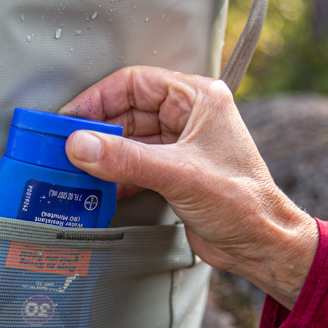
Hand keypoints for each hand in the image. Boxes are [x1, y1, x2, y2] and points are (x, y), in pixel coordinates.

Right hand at [61, 67, 318, 308]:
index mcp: (199, 99)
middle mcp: (191, 116)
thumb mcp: (178, 175)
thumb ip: (125, 159)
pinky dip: (115, 173)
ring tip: (74, 166)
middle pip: (128, 110)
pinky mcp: (176, 172)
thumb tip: (79, 145)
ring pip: (130, 139)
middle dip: (97, 129)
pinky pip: (135, 163)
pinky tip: (96, 186)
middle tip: (65, 145)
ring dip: (104, 153)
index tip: (70, 119)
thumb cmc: (242, 203)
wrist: (262, 244)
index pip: (136, 83)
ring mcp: (182, 144)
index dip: (99, 99)